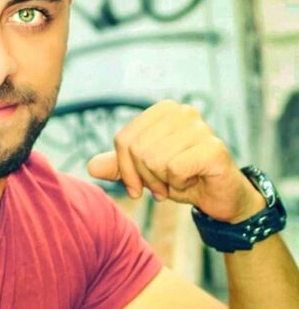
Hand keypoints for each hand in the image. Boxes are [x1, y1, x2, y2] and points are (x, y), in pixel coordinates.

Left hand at [86, 100, 265, 222]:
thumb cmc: (181, 178)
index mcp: (163, 111)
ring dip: (163, 182)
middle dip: (145, 177)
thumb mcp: (144, 172)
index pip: (123, 139)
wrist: (219, 197)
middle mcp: (182, 112)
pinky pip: (174, 169)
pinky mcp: (213, 148)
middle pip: (137, 150)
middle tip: (163, 185)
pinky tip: (193, 180)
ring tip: (179, 181)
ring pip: (154, 160)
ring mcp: (200, 128)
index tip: (139, 185)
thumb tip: (90, 167)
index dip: (126, 169)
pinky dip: (179, 184)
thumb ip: (119, 166)